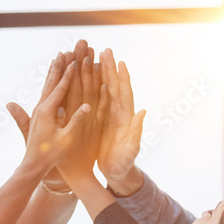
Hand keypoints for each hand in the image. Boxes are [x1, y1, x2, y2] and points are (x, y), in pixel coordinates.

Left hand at [8, 40, 93, 190]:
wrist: (34, 165)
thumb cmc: (51, 155)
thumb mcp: (66, 140)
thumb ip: (76, 122)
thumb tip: (87, 106)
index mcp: (47, 111)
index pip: (61, 88)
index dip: (70, 73)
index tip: (77, 59)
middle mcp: (41, 108)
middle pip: (52, 81)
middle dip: (60, 65)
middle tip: (67, 49)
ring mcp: (39, 111)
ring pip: (48, 86)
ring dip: (55, 71)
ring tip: (60, 56)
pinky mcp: (40, 115)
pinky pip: (48, 95)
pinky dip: (53, 83)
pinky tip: (57, 78)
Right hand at [96, 48, 145, 195]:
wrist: (115, 173)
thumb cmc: (123, 164)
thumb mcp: (131, 150)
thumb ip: (136, 132)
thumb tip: (143, 112)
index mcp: (125, 117)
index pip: (124, 93)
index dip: (122, 77)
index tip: (119, 61)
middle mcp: (116, 112)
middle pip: (111, 85)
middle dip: (108, 68)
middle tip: (103, 50)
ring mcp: (105, 114)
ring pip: (100, 89)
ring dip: (96, 73)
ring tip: (90, 56)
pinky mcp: (95, 119)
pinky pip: (90, 99)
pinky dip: (86, 86)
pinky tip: (80, 76)